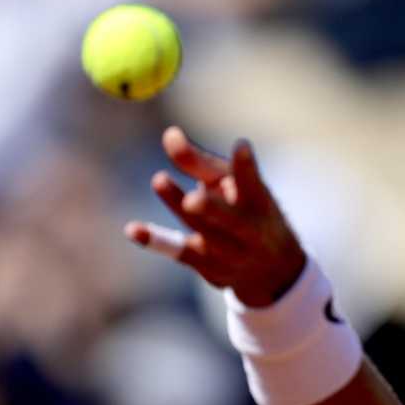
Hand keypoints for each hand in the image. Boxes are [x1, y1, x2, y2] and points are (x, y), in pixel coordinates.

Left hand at [125, 126, 306, 306]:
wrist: (272, 269)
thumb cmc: (244, 211)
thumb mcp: (229, 186)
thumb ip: (199, 163)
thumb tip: (168, 135)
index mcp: (259, 201)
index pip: (253, 182)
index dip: (246, 166)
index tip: (241, 146)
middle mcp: (248, 229)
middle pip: (227, 218)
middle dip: (210, 207)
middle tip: (192, 197)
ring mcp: (229, 252)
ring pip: (200, 230)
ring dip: (178, 206)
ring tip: (159, 180)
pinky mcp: (208, 266)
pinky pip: (179, 252)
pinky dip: (156, 241)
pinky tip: (133, 230)